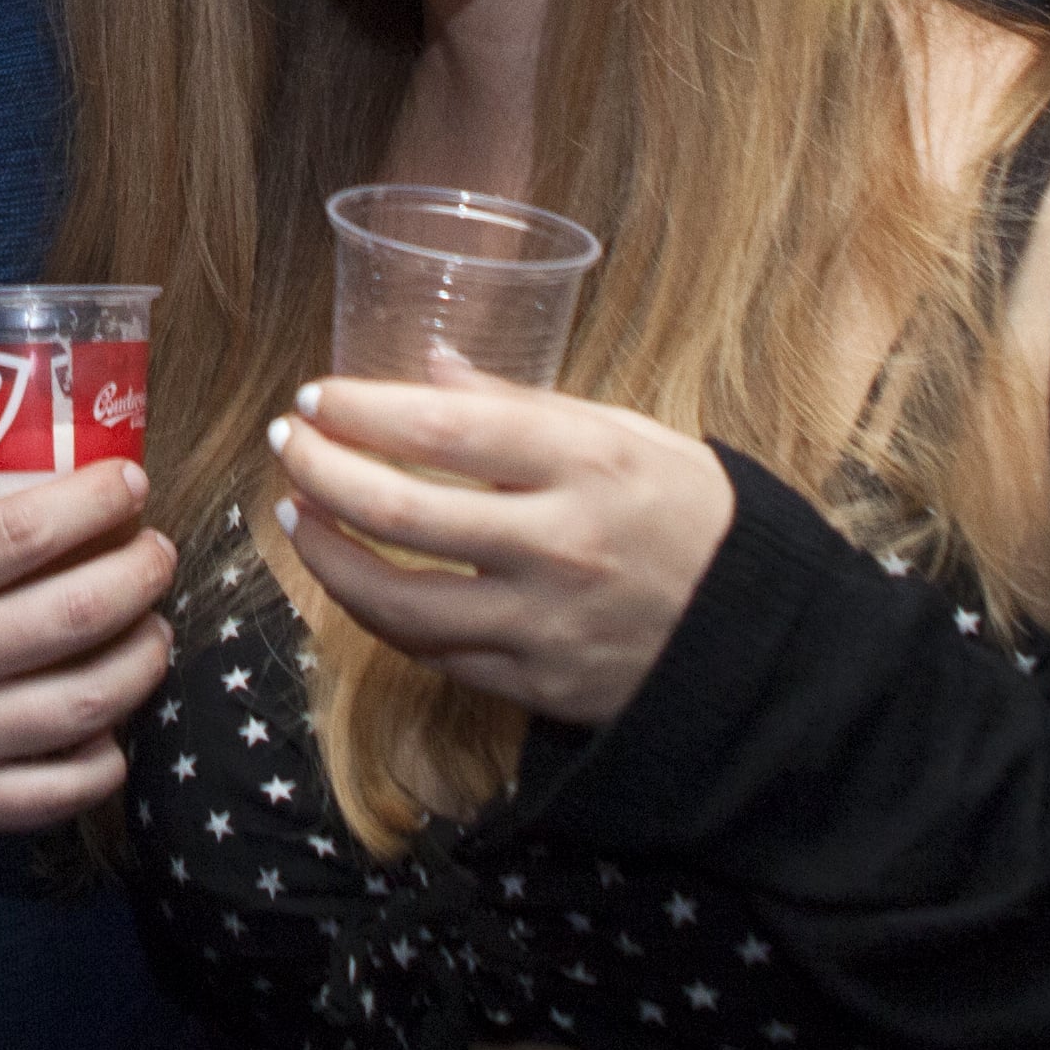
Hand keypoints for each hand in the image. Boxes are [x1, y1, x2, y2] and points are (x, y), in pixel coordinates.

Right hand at [0, 462, 174, 840]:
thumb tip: (53, 474)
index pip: (21, 532)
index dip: (92, 501)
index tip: (130, 484)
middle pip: (75, 613)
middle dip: (140, 574)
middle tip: (158, 556)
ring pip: (88, 699)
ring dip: (144, 659)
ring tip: (154, 633)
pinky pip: (65, 786)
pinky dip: (107, 757)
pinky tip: (110, 728)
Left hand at [267, 373, 733, 730]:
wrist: (763, 635)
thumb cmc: (690, 513)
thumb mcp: (625, 434)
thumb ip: (521, 404)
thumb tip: (431, 365)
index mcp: (584, 462)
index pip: (440, 430)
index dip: (361, 411)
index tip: (316, 396)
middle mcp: (557, 543)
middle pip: (399, 510)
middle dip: (321, 472)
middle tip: (286, 444)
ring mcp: (542, 623)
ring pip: (397, 599)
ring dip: (327, 555)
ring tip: (295, 515)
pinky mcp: (534, 684)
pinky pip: (431, 653)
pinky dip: (377, 614)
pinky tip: (350, 578)